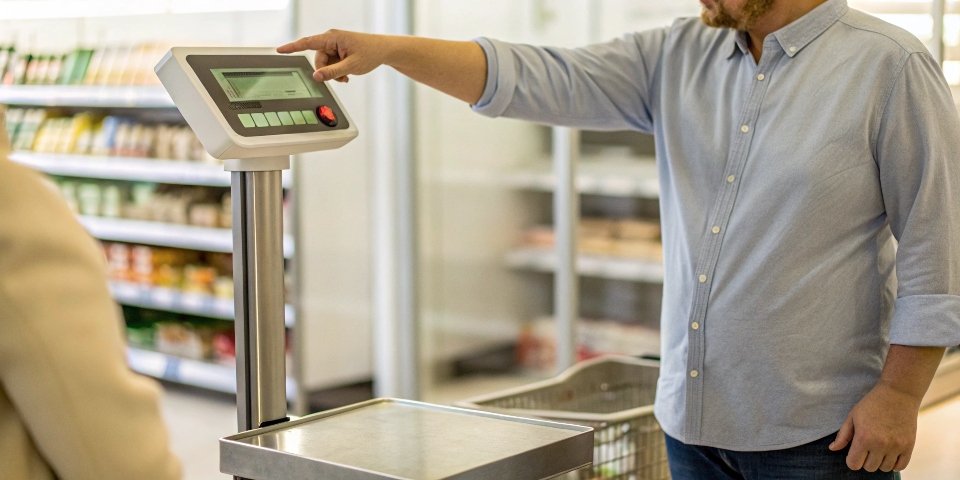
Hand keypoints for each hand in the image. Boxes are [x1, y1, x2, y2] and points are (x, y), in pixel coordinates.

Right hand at [277, 30, 391, 82]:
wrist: (384, 51)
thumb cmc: (371, 53)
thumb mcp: (351, 66)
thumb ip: (332, 72)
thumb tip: (316, 77)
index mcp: (332, 38)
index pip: (307, 42)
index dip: (292, 47)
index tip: (279, 50)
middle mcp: (331, 39)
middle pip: (318, 59)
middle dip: (327, 71)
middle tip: (341, 78)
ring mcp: (335, 45)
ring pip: (325, 64)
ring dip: (334, 73)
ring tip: (347, 76)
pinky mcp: (338, 51)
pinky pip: (331, 64)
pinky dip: (337, 71)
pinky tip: (347, 74)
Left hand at [829, 383, 920, 472]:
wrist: (898, 393)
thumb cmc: (872, 403)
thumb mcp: (853, 416)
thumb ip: (843, 435)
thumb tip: (833, 449)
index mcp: (864, 437)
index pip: (854, 464)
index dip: (851, 460)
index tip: (854, 452)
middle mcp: (880, 444)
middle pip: (869, 468)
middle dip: (865, 460)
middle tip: (866, 448)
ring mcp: (896, 446)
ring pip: (885, 468)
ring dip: (879, 462)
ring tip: (878, 449)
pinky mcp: (909, 446)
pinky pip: (901, 467)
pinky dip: (894, 464)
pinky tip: (889, 453)